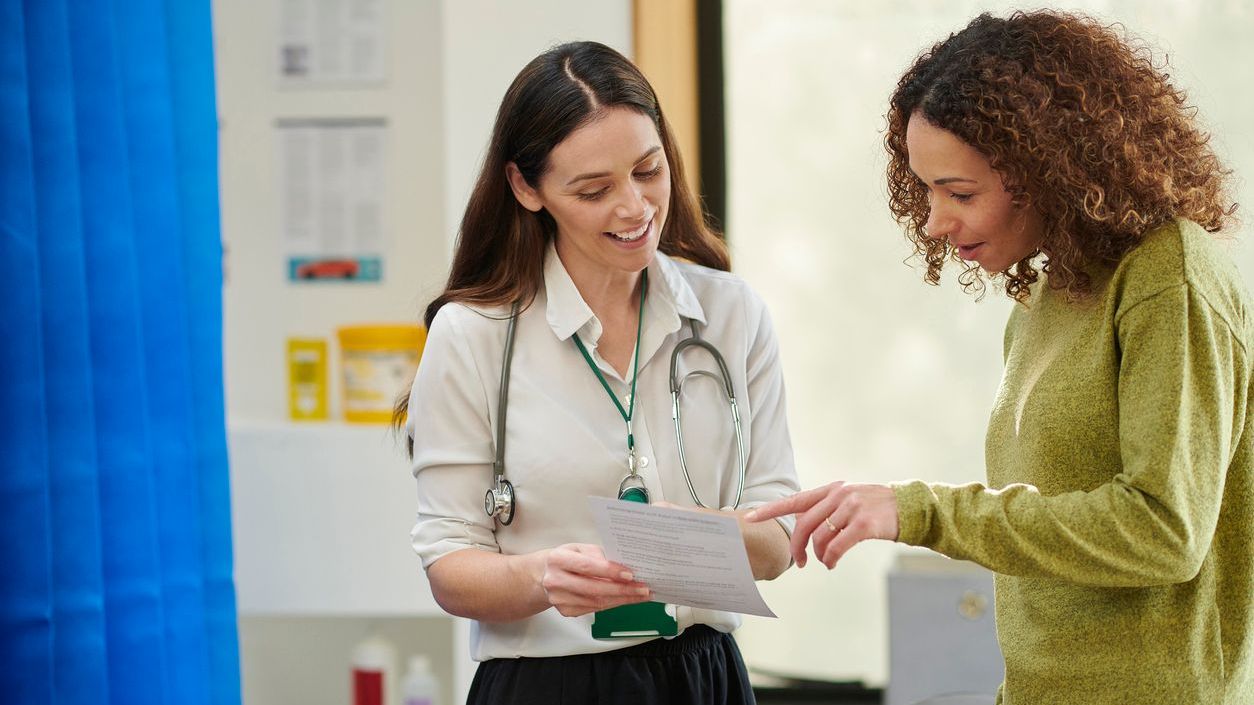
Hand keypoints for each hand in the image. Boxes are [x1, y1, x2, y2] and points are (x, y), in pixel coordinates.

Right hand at [538, 543, 651, 616]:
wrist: (545, 575)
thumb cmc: (566, 559)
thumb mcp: (579, 548)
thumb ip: (598, 555)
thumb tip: (621, 568)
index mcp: (558, 559)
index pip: (587, 567)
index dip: (610, 572)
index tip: (630, 574)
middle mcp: (555, 581)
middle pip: (594, 589)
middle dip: (622, 590)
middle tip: (642, 589)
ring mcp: (560, 599)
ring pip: (597, 602)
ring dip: (622, 599)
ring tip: (640, 595)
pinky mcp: (566, 611)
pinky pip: (595, 609)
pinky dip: (613, 604)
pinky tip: (625, 599)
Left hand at [746, 482, 898, 568]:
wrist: (909, 507)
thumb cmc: (875, 508)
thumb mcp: (849, 501)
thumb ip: (827, 510)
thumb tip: (803, 531)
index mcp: (831, 490)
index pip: (794, 500)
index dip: (770, 509)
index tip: (749, 517)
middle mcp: (838, 496)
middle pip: (804, 525)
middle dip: (797, 547)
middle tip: (800, 563)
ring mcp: (851, 508)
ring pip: (820, 538)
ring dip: (819, 555)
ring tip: (826, 561)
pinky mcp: (863, 524)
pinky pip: (837, 546)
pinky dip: (831, 558)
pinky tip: (833, 563)